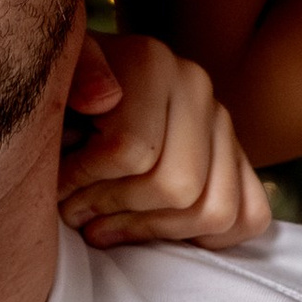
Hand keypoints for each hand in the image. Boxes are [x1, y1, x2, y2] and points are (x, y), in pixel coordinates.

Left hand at [59, 33, 271, 250]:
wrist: (82, 85)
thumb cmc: (60, 91)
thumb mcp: (51, 73)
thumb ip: (76, 71)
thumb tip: (104, 100)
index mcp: (152, 62)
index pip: (131, 152)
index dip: (84, 182)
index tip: (57, 188)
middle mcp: (197, 87)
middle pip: (178, 187)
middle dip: (119, 211)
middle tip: (79, 215)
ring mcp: (222, 123)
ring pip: (215, 210)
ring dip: (154, 231)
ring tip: (106, 226)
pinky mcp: (237, 156)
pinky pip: (250, 217)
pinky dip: (206, 239)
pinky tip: (155, 229)